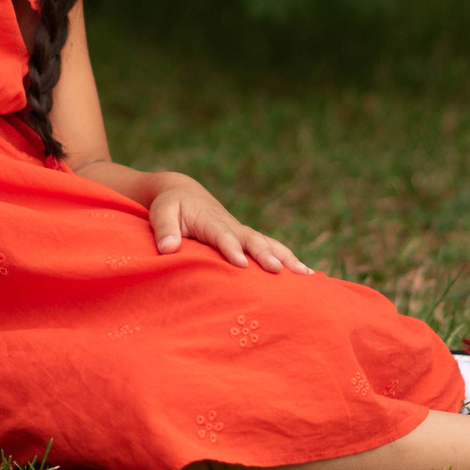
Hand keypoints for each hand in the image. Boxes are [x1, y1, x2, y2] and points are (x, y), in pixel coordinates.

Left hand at [149, 174, 313, 272]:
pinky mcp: (247, 240)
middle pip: (252, 240)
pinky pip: (271, 248)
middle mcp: (231, 226)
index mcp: (210, 220)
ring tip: (305, 274)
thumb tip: (168, 249)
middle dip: (265, 255)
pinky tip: (307, 275)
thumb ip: (164, 230)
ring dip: (286, 258)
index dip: (231, 249)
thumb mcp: (161, 212)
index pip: (222, 235)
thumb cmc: (171, 206)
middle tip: (277, 271)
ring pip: (267, 244)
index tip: (241, 264)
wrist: (185, 194)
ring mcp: (242, 233)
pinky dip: (289, 259)